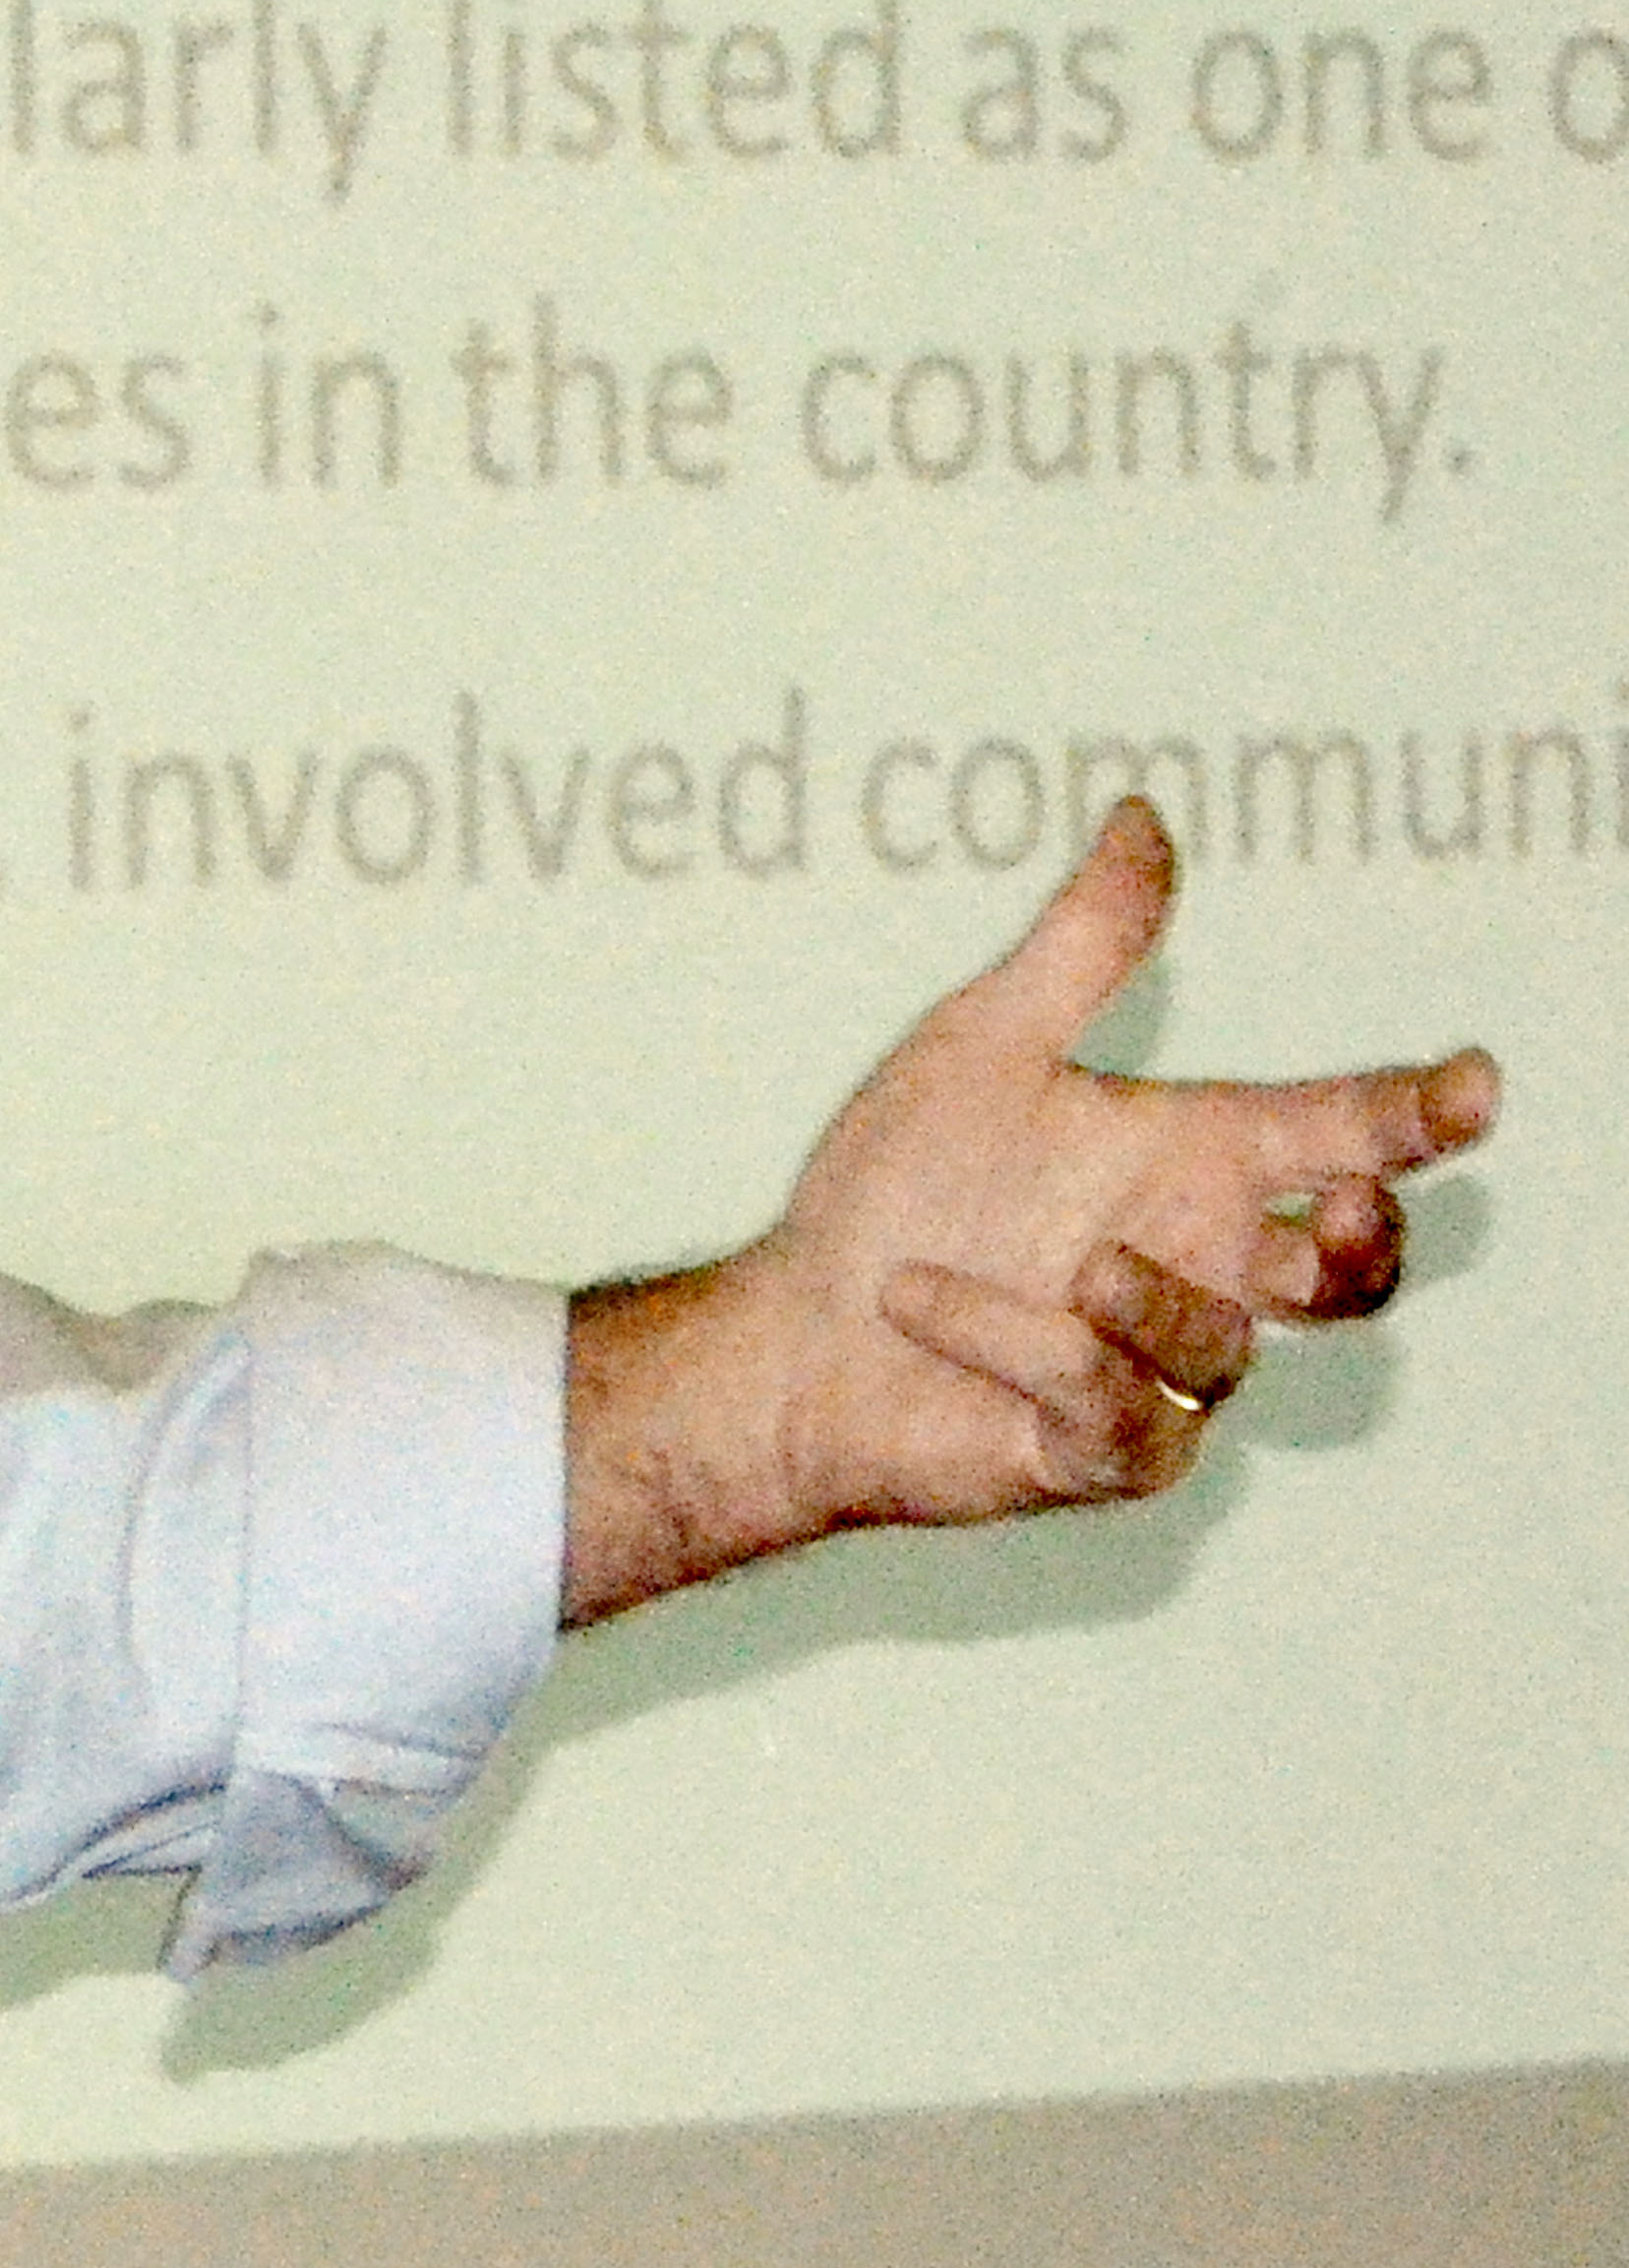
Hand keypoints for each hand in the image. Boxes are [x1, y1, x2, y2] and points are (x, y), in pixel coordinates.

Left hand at [563, 798, 1497, 1622]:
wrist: (792, 1323)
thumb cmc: (894, 1189)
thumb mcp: (982, 1044)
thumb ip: (1080, 946)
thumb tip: (1140, 814)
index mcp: (1192, 1163)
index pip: (1342, 1133)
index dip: (1419, 1111)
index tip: (1475, 1082)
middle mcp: (1199, 1264)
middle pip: (1354, 1271)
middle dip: (1371, 1241)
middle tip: (1342, 1201)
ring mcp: (1163, 1369)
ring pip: (1224, 1344)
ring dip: (1139, 1299)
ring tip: (1069, 1263)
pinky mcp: (1109, 1452)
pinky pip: (1115, 1409)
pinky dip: (1019, 1346)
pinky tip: (924, 1305)